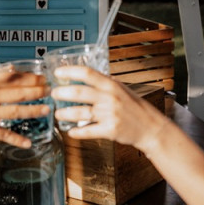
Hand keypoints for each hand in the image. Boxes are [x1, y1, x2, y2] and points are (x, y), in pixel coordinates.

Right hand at [0, 69, 49, 146]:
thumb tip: (16, 70)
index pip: (11, 78)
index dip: (30, 78)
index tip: (43, 78)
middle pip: (17, 94)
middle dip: (36, 92)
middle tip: (49, 91)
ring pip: (14, 112)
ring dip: (33, 111)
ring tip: (46, 109)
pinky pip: (4, 134)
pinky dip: (17, 139)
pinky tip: (29, 142)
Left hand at [50, 66, 167, 150]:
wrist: (150, 127)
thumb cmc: (135, 107)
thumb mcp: (122, 89)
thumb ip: (104, 83)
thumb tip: (84, 75)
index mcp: (111, 85)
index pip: (87, 73)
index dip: (70, 72)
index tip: (57, 73)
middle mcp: (110, 98)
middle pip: (80, 92)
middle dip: (62, 93)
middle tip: (53, 94)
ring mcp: (110, 114)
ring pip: (81, 113)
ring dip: (65, 114)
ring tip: (58, 114)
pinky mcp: (110, 130)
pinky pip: (88, 131)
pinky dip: (77, 132)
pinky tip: (71, 131)